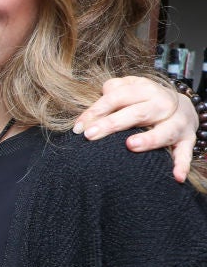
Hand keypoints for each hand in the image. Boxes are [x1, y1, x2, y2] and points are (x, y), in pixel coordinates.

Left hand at [74, 75, 197, 181]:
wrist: (183, 107)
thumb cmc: (144, 101)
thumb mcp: (130, 90)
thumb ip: (113, 92)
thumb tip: (96, 103)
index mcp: (145, 90)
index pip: (117, 97)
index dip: (96, 111)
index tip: (79, 127)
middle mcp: (162, 104)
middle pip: (137, 113)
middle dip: (113, 124)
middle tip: (91, 135)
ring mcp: (177, 122)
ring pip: (165, 131)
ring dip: (149, 139)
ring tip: (130, 145)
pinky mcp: (187, 140)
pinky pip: (185, 153)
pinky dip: (181, 164)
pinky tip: (176, 177)